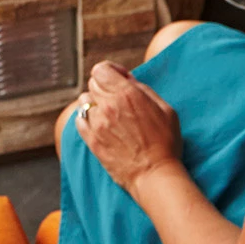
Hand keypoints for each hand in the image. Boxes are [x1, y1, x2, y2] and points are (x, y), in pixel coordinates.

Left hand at [74, 61, 180, 192]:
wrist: (155, 174)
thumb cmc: (165, 142)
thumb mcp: (165, 109)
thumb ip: (144, 90)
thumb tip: (127, 80)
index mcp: (127, 94)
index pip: (101, 69)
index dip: (110, 71)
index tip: (120, 79)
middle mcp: (109, 105)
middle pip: (93, 83)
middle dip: (105, 86)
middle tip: (118, 98)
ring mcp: (97, 124)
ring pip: (84, 101)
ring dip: (95, 103)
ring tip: (109, 113)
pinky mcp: (91, 141)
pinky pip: (79, 120)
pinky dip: (86, 119)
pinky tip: (100, 125)